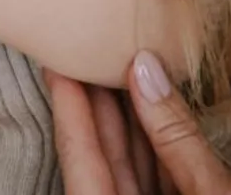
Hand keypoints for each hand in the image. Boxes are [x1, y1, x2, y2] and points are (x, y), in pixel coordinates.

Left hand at [46, 51, 230, 194]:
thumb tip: (143, 68)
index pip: (80, 162)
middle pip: (100, 162)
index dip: (68, 109)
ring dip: (124, 119)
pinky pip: (155, 182)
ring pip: (128, 169)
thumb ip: (175, 137)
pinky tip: (149, 104)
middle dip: (94, 106)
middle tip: (83, 49)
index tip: (55, 62)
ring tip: (112, 64)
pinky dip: (152, 145)